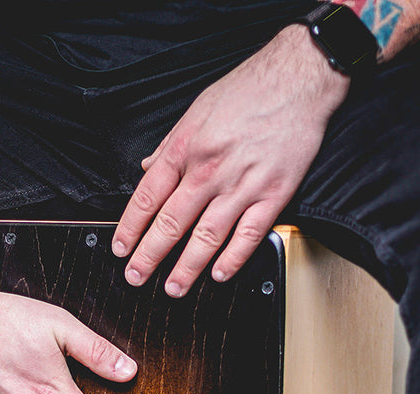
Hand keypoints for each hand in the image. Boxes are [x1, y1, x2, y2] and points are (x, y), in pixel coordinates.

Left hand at [112, 25, 350, 294]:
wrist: (298, 79)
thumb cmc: (250, 90)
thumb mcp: (197, 109)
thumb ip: (171, 144)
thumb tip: (149, 169)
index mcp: (187, 148)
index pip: (148, 196)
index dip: (130, 227)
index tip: (121, 247)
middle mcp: (209, 170)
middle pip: (171, 223)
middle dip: (149, 256)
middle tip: (136, 277)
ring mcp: (242, 185)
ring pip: (206, 236)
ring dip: (187, 267)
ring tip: (173, 288)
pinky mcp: (273, 194)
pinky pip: (248, 235)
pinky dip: (232, 259)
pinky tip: (219, 274)